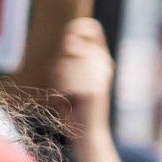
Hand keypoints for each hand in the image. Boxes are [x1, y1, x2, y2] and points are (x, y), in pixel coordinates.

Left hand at [51, 17, 114, 141]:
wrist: (87, 134)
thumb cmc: (75, 106)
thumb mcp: (70, 77)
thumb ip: (70, 58)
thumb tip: (70, 40)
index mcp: (100, 58)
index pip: (91, 28)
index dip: (75, 29)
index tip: (66, 44)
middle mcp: (104, 64)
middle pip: (71, 46)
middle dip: (59, 64)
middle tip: (62, 83)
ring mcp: (100, 77)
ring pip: (65, 64)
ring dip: (57, 80)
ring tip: (64, 94)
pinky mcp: (93, 91)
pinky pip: (66, 82)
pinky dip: (60, 92)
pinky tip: (67, 101)